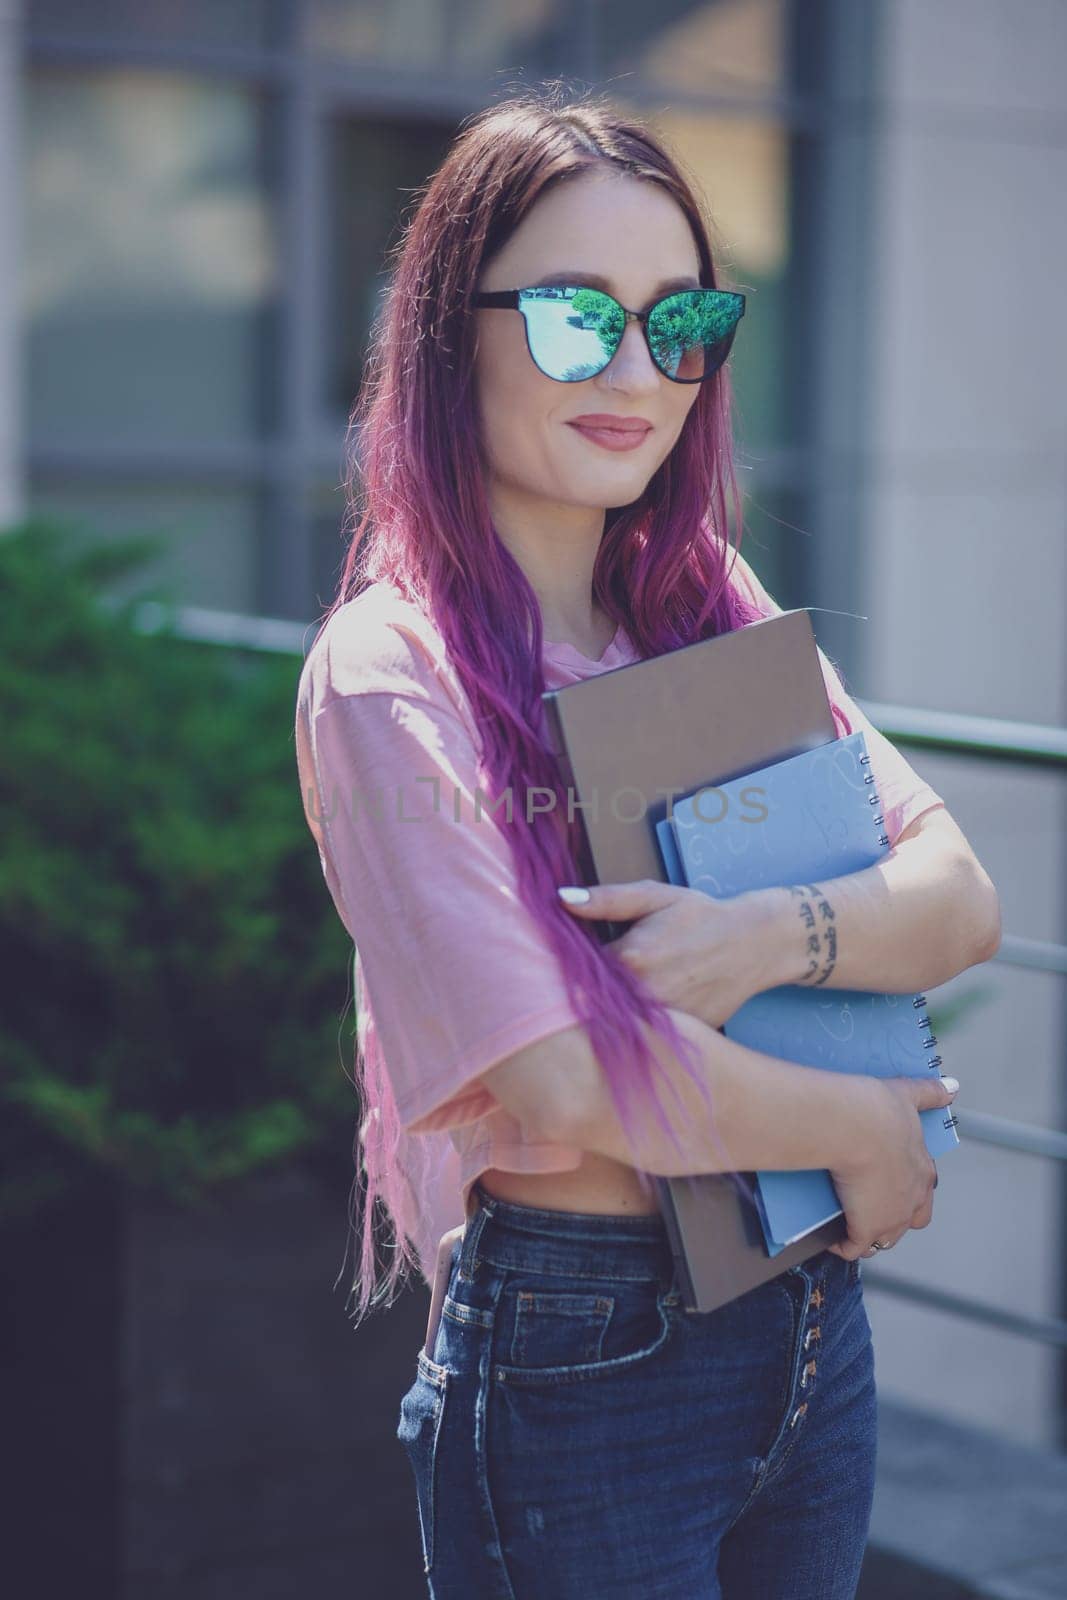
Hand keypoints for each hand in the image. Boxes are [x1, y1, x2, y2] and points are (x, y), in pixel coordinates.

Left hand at [557, 879, 780, 1030]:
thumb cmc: (700, 916)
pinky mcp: (681, 1036)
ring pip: (619, 1023)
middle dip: (586, 994)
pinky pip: (646, 1036)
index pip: (576, 972)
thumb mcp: (654, 897)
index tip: (561, 965)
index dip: (565, 969)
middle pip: (594, 1002)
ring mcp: (664, 1021)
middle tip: (583, 985)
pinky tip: (640, 1012)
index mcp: (630, 958)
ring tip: (618, 997)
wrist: (754, 945)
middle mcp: (644, 995)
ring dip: (610, 1014)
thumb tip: (560, 899)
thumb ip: (606, 899)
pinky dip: (638, 1027)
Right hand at [826, 1074, 958, 1260]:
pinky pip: (855, 1247)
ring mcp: (890, 1217)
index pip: (923, 1188)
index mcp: (922, 1169)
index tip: (891, 1183)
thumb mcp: (907, 1094)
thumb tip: (953, 1086)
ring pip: (886, 1238)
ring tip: (852, 1230)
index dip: (908, 1188)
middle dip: (895, 1219)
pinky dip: (844, 1246)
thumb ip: (930, 1092)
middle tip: (873, 1211)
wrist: (854, 1126)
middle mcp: (913, 1199)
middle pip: (910, 1220)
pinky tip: (833, 1240)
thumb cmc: (877, 1110)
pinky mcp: (865, 1228)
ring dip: (871, 1236)